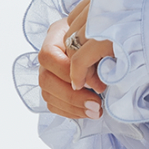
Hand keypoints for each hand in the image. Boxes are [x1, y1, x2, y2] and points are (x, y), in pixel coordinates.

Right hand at [37, 0, 114, 120]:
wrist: (102, 38)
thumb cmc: (102, 35)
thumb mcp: (101, 37)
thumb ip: (96, 54)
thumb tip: (99, 81)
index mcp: (55, 36)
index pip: (48, 56)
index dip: (66, 71)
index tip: (90, 81)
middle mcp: (48, 56)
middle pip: (46, 79)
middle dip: (72, 96)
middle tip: (96, 104)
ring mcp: (48, 72)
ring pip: (48, 94)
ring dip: (73, 107)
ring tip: (96, 111)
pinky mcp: (53, 88)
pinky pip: (54, 104)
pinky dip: (71, 111)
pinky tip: (88, 112)